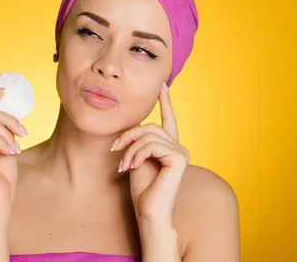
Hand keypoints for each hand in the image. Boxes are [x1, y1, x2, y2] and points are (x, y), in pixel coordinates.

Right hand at [0, 88, 26, 212]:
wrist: (0, 198)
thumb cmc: (3, 174)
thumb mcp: (6, 142)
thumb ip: (1, 125)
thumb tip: (6, 102)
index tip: (4, 92)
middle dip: (8, 120)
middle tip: (24, 134)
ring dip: (7, 133)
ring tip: (15, 148)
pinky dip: (1, 140)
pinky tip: (9, 152)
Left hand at [111, 83, 189, 223]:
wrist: (149, 212)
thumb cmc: (142, 189)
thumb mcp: (136, 158)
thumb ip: (139, 141)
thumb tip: (134, 122)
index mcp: (169, 146)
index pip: (168, 119)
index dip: (165, 101)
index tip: (162, 85)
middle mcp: (179, 147)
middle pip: (150, 126)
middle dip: (129, 135)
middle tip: (115, 150)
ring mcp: (181, 152)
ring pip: (149, 134)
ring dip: (130, 148)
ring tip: (123, 164)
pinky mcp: (179, 158)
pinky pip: (152, 145)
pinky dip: (137, 153)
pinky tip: (132, 167)